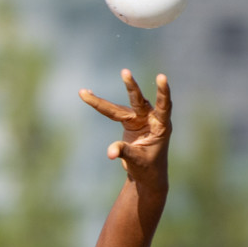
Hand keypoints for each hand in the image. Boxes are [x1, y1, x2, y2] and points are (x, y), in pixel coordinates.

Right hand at [79, 70, 171, 186]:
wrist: (146, 174)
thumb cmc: (147, 168)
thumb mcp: (137, 160)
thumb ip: (124, 152)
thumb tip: (110, 152)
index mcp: (160, 127)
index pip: (163, 106)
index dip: (163, 92)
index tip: (162, 77)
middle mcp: (150, 118)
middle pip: (138, 101)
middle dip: (131, 87)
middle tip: (125, 72)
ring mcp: (138, 118)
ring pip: (119, 108)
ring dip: (101, 102)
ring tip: (84, 92)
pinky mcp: (128, 121)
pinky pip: (112, 112)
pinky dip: (100, 106)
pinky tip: (87, 94)